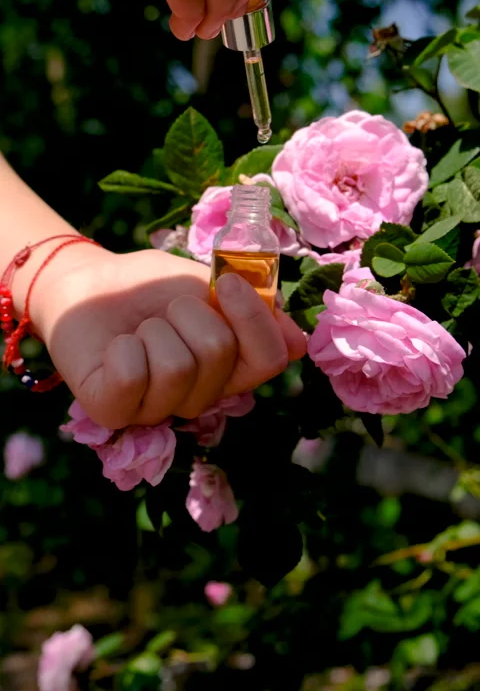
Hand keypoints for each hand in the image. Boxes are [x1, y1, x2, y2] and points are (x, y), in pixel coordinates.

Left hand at [33, 246, 304, 428]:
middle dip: (189, 313)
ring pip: (177, 366)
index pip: (269, 360)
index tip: (227, 282)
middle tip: (166, 310)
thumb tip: (298, 344)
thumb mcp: (209, 287)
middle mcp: (197, 399)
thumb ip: (253, 311)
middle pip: (220, 353)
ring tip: (139, 329)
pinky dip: (123, 347)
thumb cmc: (152, 288)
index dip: (254, 318)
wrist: (90, 280)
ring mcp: (153, 410)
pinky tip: (115, 346)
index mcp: (228, 371)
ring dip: (155, 328)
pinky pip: (131, 377)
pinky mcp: (110, 410)